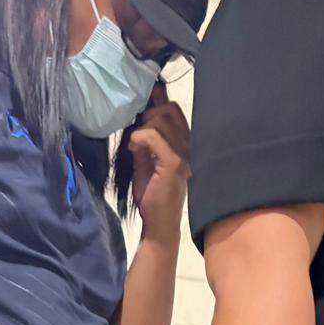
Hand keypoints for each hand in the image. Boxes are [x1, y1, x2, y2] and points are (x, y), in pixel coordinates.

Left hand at [129, 83, 189, 242]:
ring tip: (134, 145)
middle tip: (136, 134)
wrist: (159, 223)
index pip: (174, 108)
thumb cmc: (153, 193)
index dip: (156, 101)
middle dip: (147, 114)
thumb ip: (146, 137)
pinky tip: (133, 148)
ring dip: (142, 128)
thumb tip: (139, 112)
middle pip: (168, 109)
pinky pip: (153, 136)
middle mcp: (189, 144)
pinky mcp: (174, 163)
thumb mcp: (146, 158)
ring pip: (160, 119)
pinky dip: (139, 138)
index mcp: (185, 142)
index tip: (139, 107)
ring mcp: (184, 153)